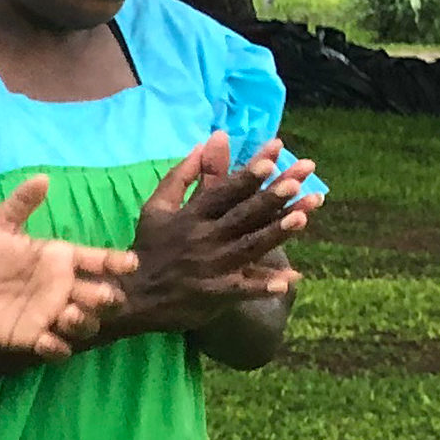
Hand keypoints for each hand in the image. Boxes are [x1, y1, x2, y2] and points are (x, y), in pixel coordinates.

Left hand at [0, 175, 140, 358]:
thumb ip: (20, 204)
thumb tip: (43, 177)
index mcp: (59, 259)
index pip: (97, 260)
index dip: (116, 262)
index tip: (130, 263)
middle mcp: (62, 288)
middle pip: (100, 296)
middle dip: (108, 298)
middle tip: (102, 296)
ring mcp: (50, 314)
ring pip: (84, 324)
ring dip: (84, 322)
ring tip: (69, 315)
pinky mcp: (32, 338)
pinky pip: (55, 348)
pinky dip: (57, 348)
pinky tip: (47, 342)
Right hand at [120, 135, 317, 333]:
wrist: (136, 294)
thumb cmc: (151, 246)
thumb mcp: (156, 208)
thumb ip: (180, 176)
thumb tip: (203, 144)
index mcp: (190, 217)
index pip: (222, 191)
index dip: (247, 176)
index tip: (272, 158)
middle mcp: (204, 238)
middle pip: (243, 215)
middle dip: (272, 196)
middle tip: (299, 179)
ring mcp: (213, 267)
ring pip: (251, 245)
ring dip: (278, 231)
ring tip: (304, 216)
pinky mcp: (218, 293)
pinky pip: (246, 288)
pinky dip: (266, 284)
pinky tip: (291, 278)